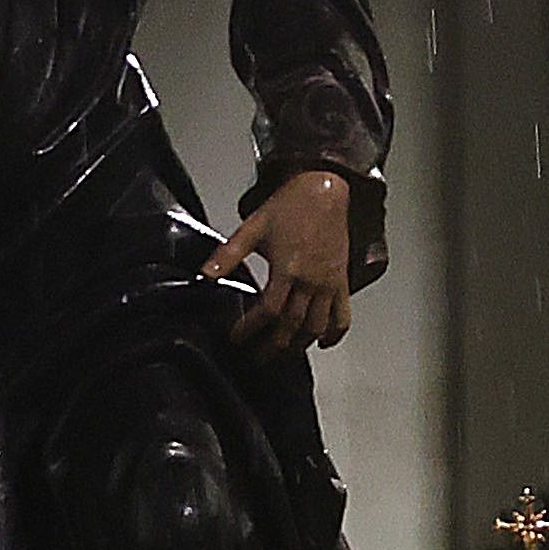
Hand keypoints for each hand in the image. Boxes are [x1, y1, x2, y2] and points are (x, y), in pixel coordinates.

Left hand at [201, 170, 357, 354]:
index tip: (236, 339)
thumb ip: (229, 254)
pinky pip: (343, 316)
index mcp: (288, 268)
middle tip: (255, 359)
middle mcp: (311, 281)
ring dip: (298, 346)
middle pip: (291, 326)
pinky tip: (322, 343)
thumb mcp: (252, 227)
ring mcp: (329, 284)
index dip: (250, 329)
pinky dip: (334, 334)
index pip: (268, 311)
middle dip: (272, 347)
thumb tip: (206, 274)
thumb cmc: (290, 207)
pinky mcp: (342, 282)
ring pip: (316, 327)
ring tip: (281, 355)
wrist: (325, 190)